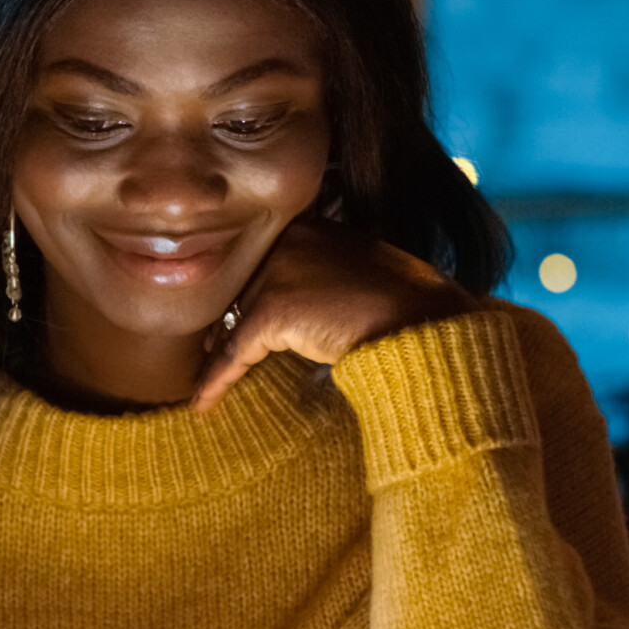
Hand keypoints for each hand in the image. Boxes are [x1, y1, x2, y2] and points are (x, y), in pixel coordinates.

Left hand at [191, 215, 475, 413]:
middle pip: (243, 287)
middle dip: (229, 320)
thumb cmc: (407, 307)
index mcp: (311, 225)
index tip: (230, 320)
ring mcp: (279, 271)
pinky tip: (204, 403)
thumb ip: (324, 275)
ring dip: (222, 352)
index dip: (248, 295)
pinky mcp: (273, 309)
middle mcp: (289, 238)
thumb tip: (296, 307)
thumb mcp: (360, 273)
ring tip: (207, 379)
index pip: (263, 261)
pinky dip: (219, 379)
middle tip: (211, 351)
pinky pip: (235, 351)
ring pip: (235, 318)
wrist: (424, 325)